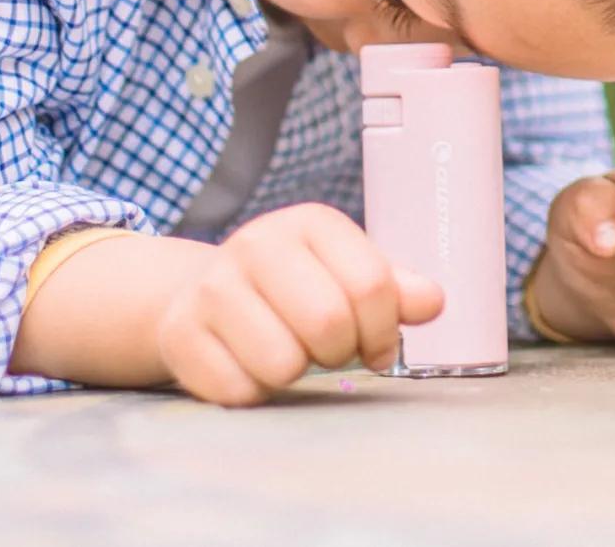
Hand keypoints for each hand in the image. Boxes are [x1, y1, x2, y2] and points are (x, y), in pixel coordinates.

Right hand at [155, 202, 443, 405]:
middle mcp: (258, 242)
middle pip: (329, 323)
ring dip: (296, 374)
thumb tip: (434, 301)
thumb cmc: (294, 285)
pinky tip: (247, 363)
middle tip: (329, 349)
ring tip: (287, 349)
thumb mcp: (346, 272)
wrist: (202, 292)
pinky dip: (254, 391)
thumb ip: (394, 288)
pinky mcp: (180, 332)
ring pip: (283, 363)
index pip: (372, 286)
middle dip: (341, 352)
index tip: (375, 341)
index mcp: (311, 222)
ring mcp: (214, 286)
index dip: (384, 329)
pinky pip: (239, 391)